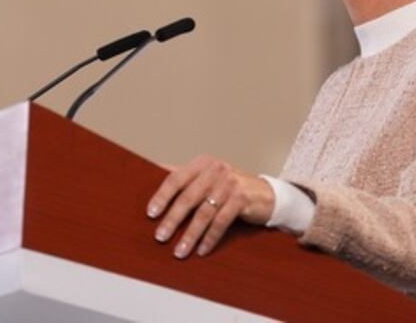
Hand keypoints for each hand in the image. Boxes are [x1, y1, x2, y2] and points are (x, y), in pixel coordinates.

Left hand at [146, 155, 274, 258]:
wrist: (266, 194)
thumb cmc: (230, 188)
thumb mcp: (208, 178)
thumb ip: (185, 178)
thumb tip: (150, 174)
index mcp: (202, 163)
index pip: (176, 178)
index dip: (162, 196)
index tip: (150, 213)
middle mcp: (216, 170)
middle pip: (188, 197)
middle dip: (172, 219)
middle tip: (160, 237)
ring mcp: (230, 184)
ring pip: (204, 212)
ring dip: (190, 234)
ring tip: (179, 251)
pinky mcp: (242, 199)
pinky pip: (221, 222)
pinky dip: (210, 238)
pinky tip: (201, 250)